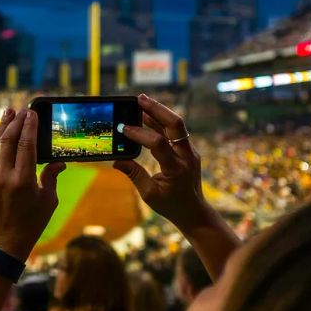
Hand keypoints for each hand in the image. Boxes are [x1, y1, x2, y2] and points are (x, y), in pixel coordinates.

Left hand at [0, 108, 65, 260]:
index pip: (27, 145)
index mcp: (23, 180)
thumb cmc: (32, 221)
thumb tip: (59, 162)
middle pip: (9, 141)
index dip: (29, 126)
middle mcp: (4, 177)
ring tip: (7, 113)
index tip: (32, 113)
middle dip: (15, 122)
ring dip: (0, 128)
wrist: (5, 241)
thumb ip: (52, 177)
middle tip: (20, 110)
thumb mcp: (48, 200)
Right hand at [113, 94, 206, 229]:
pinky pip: (175, 131)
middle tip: (139, 98)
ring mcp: (189, 151)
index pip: (158, 143)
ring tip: (141, 101)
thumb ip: (134, 174)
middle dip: (157, 109)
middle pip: (175, 124)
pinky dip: (161, 122)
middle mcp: (186, 156)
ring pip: (176, 124)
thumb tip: (116, 161)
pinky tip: (147, 115)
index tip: (123, 129)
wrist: (194, 211)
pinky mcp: (187, 150)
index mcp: (176, 169)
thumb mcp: (149, 194)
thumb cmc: (171, 205)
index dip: (140, 134)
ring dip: (159, 112)